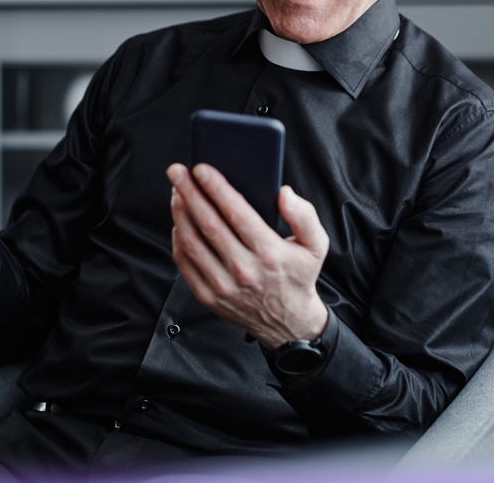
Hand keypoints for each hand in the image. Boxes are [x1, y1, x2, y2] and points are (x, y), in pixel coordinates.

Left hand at [167, 163, 329, 348]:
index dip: (217, 188)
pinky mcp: (209, 297)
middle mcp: (244, 270)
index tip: (201, 168)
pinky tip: (179, 221)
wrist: (288, 324)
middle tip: (177, 172)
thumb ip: (304, 215)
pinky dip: (179, 238)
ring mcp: (223, 286)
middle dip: (189, 193)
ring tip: (177, 192)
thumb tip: (284, 193)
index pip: (237, 213)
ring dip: (180, 213)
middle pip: (209, 224)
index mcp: (270, 253)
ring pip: (193, 242)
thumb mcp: (316, 245)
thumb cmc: (298, 277)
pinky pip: (186, 263)